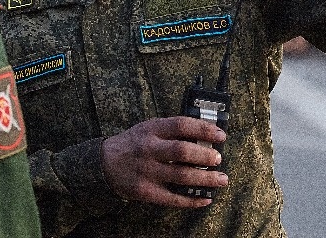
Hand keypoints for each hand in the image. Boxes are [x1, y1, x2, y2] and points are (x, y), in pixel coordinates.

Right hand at [101, 116, 227, 207]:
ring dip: (205, 179)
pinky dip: (192, 200)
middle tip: (218, 158)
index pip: (181, 125)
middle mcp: (149, 149)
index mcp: (151, 129)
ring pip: (181, 176)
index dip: (204, 129)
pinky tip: (205, 198)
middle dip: (205, 156)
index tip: (221, 135)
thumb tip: (204, 136)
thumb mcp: (148, 128)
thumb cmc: (133, 144)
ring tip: (221, 179)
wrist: (104, 163)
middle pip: (182, 152)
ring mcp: (147, 171)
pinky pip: (173, 198)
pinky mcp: (146, 191)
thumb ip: (171, 131)